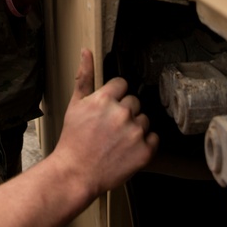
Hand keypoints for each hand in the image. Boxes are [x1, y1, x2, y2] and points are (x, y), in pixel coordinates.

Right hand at [53, 49, 157, 196]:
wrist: (75, 174)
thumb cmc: (73, 141)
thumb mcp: (74, 105)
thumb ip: (84, 77)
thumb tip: (86, 52)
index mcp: (105, 99)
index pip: (122, 84)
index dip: (114, 97)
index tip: (108, 109)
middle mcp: (122, 113)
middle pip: (134, 102)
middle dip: (124, 113)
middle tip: (109, 128)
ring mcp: (135, 132)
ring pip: (144, 120)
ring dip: (134, 128)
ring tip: (117, 140)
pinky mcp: (145, 151)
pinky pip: (154, 138)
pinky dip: (144, 144)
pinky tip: (127, 149)